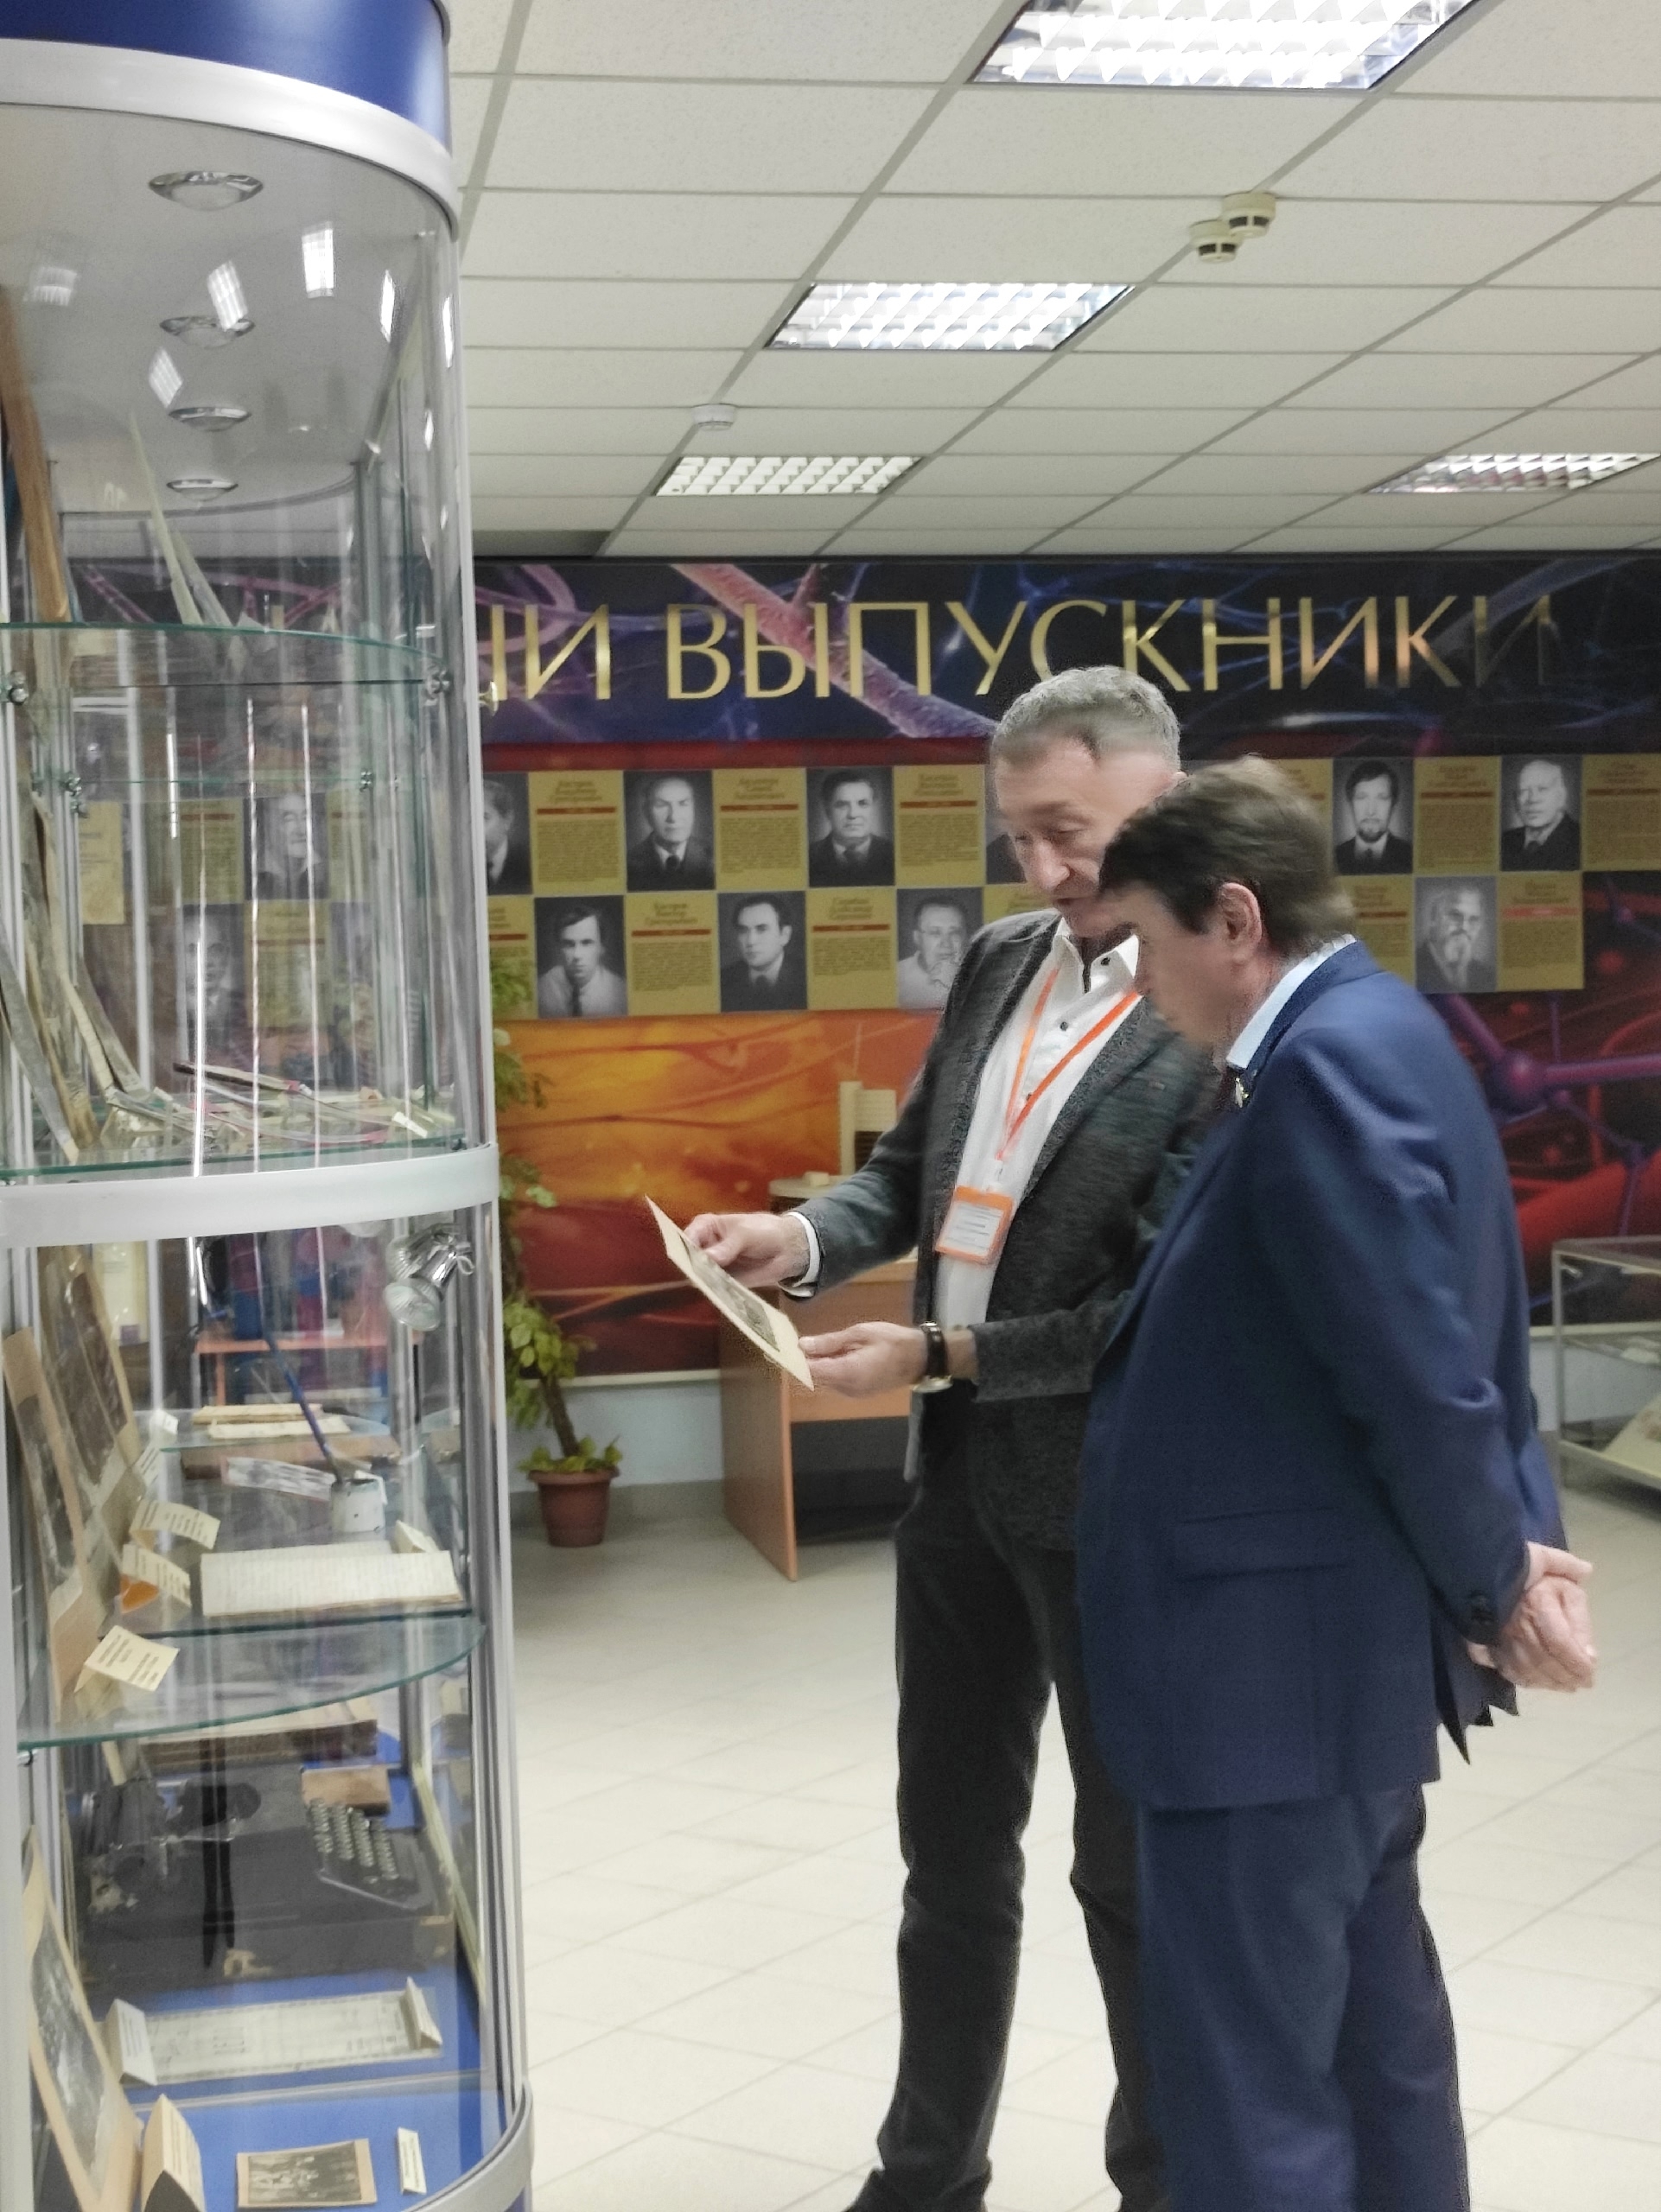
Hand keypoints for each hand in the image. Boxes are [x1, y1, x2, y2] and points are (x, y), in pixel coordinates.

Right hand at [684, 1210, 807, 1286]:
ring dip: (704, 1283)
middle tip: (699, 1276)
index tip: (690, 1261)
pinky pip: (714, 1289)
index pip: (688, 1238)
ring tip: (712, 1286)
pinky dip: (716, 1292)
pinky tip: (721, 1295)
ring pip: (700, 1276)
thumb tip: (707, 1258)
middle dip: (692, 1268)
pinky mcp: (722, 1282)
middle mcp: (704, 1247)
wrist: (786, 1248)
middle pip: (689, 1259)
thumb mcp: (745, 1234)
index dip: (686, 1249)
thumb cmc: (763, 1231)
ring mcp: (712, 1266)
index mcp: (705, 1227)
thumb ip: (727, 1246)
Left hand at [800, 1322, 925, 1396]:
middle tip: (803, 1340)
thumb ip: (830, 1342)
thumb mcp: (860, 1333)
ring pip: (825, 1380)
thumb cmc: (892, 1340)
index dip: (795, 1361)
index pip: (810, 1372)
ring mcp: (853, 1393)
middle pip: (815, 1377)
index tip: (785, 1348)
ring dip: (820, 1364)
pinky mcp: (859, 1392)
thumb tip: (802, 1345)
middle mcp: (846, 1388)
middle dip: (807, 1361)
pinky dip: (832, 1369)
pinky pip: (837, 1381)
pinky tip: (839, 1354)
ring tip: (825, 1344)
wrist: (920, 1358)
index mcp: (846, 1373)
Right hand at [1473, 1542, 1596, 1692]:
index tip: (1591, 1676)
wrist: (1484, 1562)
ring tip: (1565, 1685)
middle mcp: (1516, 1624)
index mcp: (1539, 1605)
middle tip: (1582, 1683)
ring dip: (1548, 1683)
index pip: (1561, 1645)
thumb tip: (1591, 1653)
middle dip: (1567, 1677)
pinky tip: (1537, 1681)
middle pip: (1545, 1661)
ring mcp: (1498, 1635)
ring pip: (1526, 1670)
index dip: (1577, 1665)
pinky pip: (1505, 1668)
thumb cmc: (1531, 1570)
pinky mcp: (1483, 1640)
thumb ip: (1579, 1614)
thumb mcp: (1564, 1583)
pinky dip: (1524, 1679)